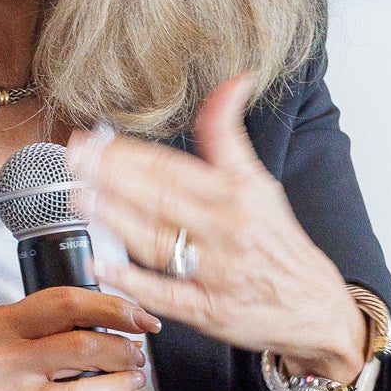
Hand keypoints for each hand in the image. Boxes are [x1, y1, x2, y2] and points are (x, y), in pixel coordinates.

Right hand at [0, 286, 160, 390]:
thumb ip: (35, 318)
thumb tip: (94, 316)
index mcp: (3, 324)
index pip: (68, 305)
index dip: (114, 308)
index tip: (139, 317)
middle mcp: (8, 361)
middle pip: (83, 349)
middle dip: (124, 351)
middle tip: (137, 353)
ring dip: (121, 389)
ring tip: (132, 382)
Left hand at [70, 78, 365, 375]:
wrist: (315, 309)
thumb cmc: (278, 246)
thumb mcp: (261, 183)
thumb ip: (231, 137)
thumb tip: (234, 80)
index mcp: (240, 193)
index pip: (176, 166)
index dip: (131, 151)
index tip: (95, 139)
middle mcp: (230, 229)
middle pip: (162, 197)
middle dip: (112, 176)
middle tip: (75, 160)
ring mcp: (219, 272)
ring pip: (159, 240)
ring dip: (115, 218)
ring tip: (80, 199)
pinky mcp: (210, 310)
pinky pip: (166, 294)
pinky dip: (133, 280)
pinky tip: (103, 264)